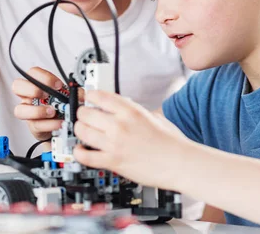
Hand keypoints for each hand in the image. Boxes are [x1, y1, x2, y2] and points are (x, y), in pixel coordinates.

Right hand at [12, 67, 82, 140]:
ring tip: (52, 112)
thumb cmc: (62, 106)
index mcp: (38, 85)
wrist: (61, 123)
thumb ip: (76, 92)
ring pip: (20, 110)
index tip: (58, 85)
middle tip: (47, 95)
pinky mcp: (33, 126)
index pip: (32, 73)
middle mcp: (29, 97)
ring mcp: (29, 112)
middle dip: (32, 90)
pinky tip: (59, 123)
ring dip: (38, 111)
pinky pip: (35, 125)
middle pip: (17, 86)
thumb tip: (80, 94)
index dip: (43, 77)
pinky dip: (49, 124)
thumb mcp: (70, 95)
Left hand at [73, 90, 191, 189]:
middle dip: (83, 113)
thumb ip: (134, 112)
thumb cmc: (171, 142)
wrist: (179, 162)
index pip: (99, 96)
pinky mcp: (113, 161)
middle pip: (85, 113)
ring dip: (80, 130)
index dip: (90, 96)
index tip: (88, 98)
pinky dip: (79, 152)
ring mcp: (114, 144)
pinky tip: (81, 149)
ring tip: (83, 131)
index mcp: (131, 111)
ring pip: (82, 131)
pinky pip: (85, 156)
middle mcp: (120, 125)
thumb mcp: (153, 116)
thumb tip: (119, 110)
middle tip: (85, 116)